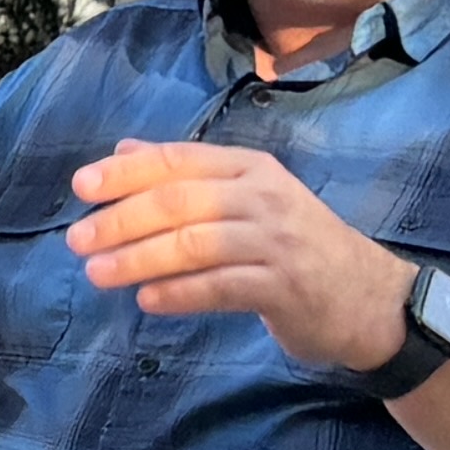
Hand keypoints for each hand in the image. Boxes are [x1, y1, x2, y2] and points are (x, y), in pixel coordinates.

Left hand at [64, 141, 416, 372]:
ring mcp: (277, 242)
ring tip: (97, 272)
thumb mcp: (247, 197)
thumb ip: (188, 174)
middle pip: (180, 200)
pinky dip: (179, 293)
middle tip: (77, 239)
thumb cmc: (296, 245)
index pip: (178, 160)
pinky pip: (221, 286)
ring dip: (139, 258)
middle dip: (122, 218)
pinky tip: (146, 300)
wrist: (372, 298)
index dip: (125, 172)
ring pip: (196, 243)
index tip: (80, 187)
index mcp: (250, 168)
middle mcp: (264, 196)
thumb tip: (122, 149)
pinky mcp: (286, 287)